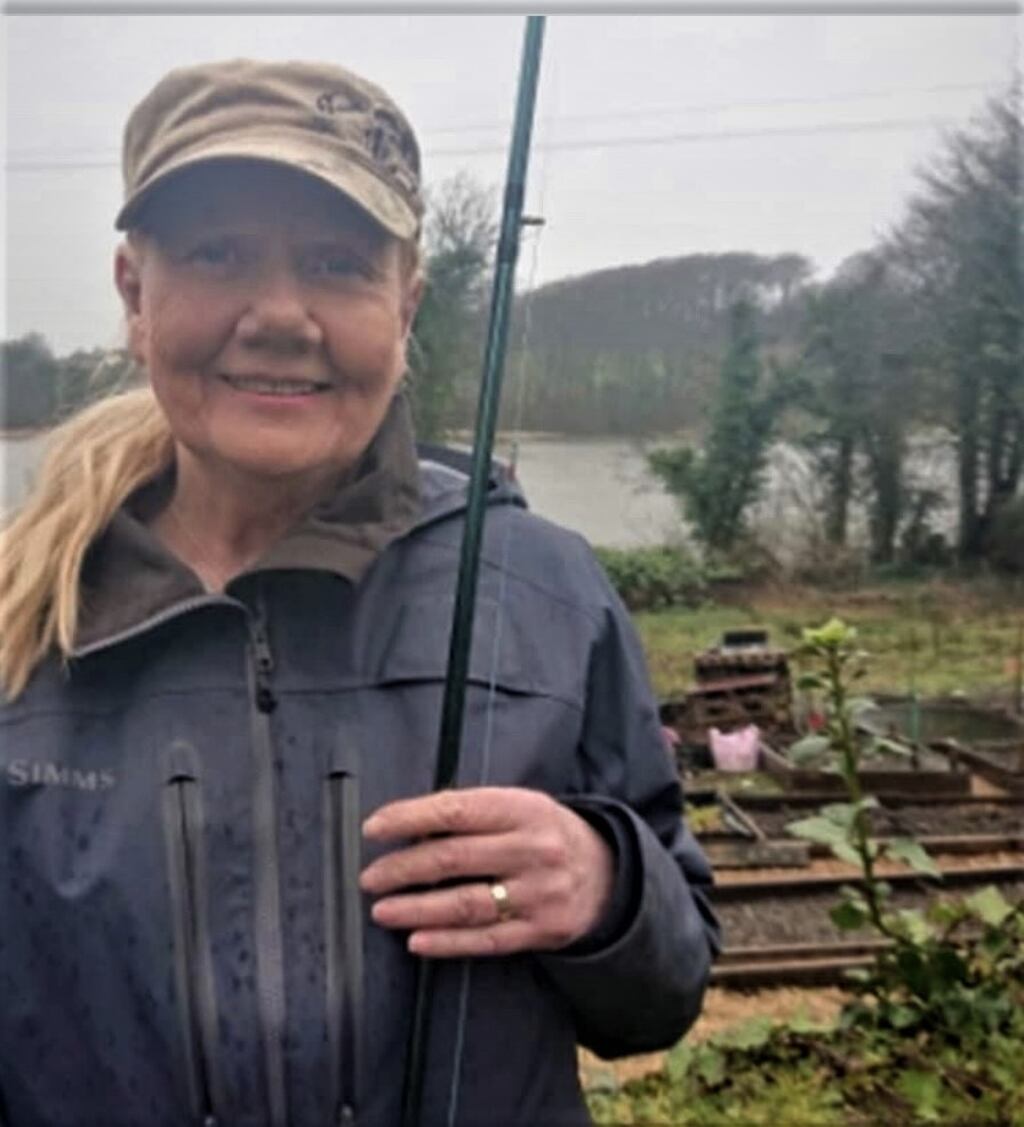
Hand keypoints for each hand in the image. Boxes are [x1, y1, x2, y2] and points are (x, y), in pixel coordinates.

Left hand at [360, 787, 614, 957]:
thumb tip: (409, 830)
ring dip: (417, 909)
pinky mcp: (543, 930)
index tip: (373, 828)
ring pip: (466, 904)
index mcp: (523, 808)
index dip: (409, 818)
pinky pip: (487, 940)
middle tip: (370, 878)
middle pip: (454, 858)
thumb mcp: (519, 807)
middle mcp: (533, 848)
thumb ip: (473, 815)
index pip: (456, 811)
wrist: (608, 873)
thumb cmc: (544, 833)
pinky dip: (448, 943)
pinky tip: (417, 941)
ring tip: (382, 910)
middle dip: (403, 868)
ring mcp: (540, 893)